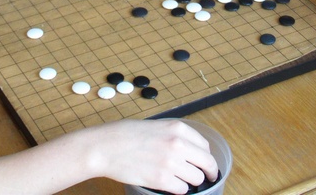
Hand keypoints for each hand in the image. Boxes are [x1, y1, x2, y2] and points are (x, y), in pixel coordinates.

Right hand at [88, 119, 218, 193]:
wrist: (106, 146)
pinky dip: (178, 189)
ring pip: (196, 179)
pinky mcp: (161, 180)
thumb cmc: (125, 134)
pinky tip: (170, 184)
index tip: (205, 162)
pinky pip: (182, 190)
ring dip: (190, 181)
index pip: (205, 146)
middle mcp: (178, 144)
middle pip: (207, 163)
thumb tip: (189, 149)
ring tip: (180, 179)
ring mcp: (171, 163)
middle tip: (207, 177)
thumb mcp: (155, 126)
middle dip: (209, 172)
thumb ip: (174, 135)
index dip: (206, 156)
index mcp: (177, 128)